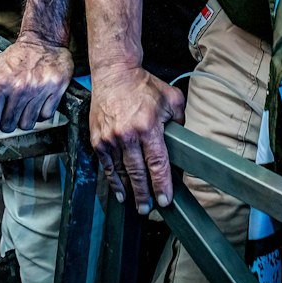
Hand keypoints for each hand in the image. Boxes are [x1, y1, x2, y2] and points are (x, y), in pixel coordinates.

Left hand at [0, 36, 72, 134]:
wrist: (42, 41)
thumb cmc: (11, 58)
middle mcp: (19, 87)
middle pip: (8, 126)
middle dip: (6, 122)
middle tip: (8, 111)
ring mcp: (38, 89)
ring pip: (27, 124)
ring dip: (23, 119)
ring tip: (22, 105)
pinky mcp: (55, 89)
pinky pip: (45, 117)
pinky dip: (40, 113)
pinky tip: (36, 102)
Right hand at [88, 63, 184, 212]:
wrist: (114, 73)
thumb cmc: (142, 85)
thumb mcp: (171, 98)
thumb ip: (180, 121)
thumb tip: (183, 141)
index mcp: (148, 127)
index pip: (157, 163)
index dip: (162, 184)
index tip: (165, 199)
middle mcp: (128, 135)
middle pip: (138, 173)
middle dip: (145, 194)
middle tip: (148, 209)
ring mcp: (111, 138)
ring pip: (121, 172)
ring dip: (129, 191)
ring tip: (136, 205)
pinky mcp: (98, 139)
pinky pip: (106, 166)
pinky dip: (113, 181)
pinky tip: (119, 192)